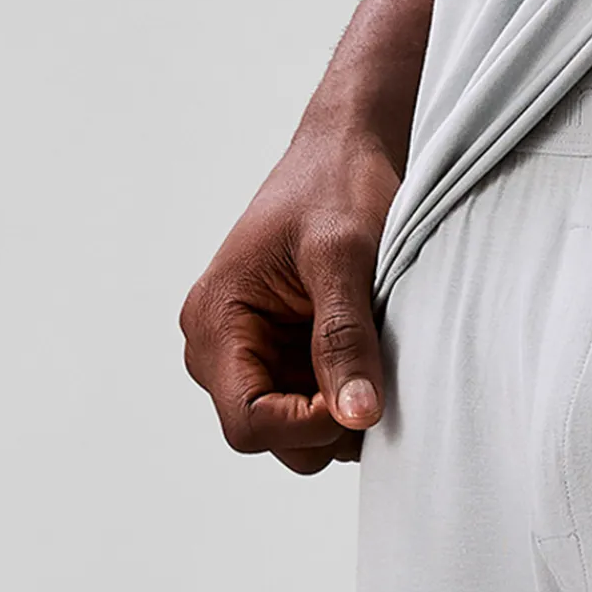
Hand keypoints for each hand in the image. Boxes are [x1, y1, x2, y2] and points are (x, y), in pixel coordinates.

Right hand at [180, 125, 396, 473]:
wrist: (343, 152)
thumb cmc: (336, 188)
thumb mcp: (344, 259)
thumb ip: (345, 338)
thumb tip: (355, 415)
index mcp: (215, 323)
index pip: (248, 423)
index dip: (307, 426)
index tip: (361, 397)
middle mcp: (219, 348)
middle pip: (272, 439)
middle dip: (328, 422)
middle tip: (376, 373)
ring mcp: (251, 356)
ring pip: (299, 432)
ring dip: (342, 409)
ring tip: (373, 351)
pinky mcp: (283, 357)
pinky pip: (315, 406)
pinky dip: (348, 393)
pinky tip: (369, 350)